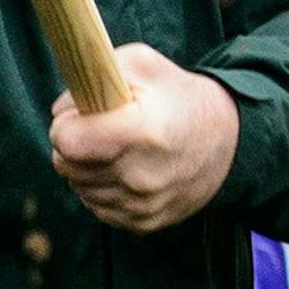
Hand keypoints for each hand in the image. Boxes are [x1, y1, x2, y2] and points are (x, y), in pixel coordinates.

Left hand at [48, 43, 240, 232]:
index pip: (66, 142)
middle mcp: (141, 177)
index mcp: (140, 133)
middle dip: (72, 146)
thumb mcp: (141, 64)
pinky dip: (101, 189)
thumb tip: (60, 111)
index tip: (80, 115)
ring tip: (115, 148)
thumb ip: (92, 76)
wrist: (229, 142)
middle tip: (97, 130)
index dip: (65, 124)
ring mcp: (143, 206)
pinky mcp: (145, 224)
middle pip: (66, 167)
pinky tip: (123, 169)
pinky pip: (97, 207)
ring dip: (86, 168)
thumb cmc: (178, 96)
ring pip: (79, 188)